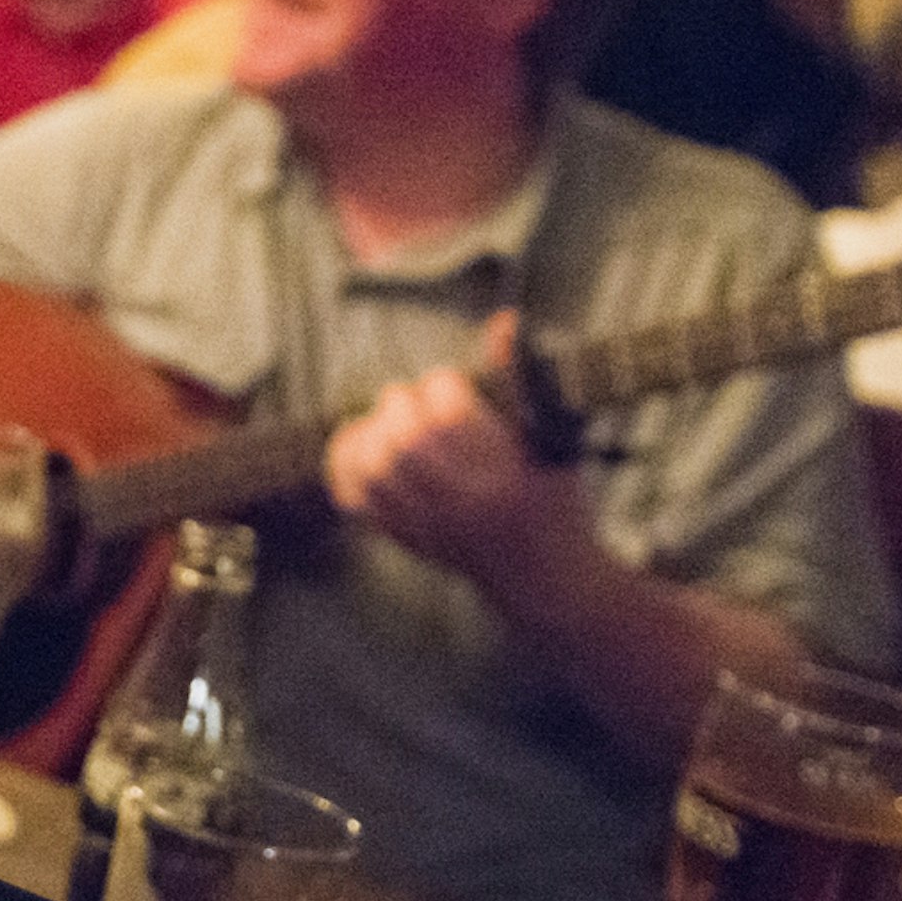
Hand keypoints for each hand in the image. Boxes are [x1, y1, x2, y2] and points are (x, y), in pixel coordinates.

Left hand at [322, 311, 589, 592]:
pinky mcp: (406, 539)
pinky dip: (346, 468)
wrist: (547, 578)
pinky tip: (358, 448)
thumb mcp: (553, 438)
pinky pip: (355, 500)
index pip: (450, 409)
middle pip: (403, 436)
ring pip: (373, 468)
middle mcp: (463, 500)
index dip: (445, 386)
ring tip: (388, 424)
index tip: (454, 386)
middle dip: (403, 405)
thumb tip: (503, 321)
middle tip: (418, 404)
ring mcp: (430, 524)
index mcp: (505, 470)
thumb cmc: (556, 499)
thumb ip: (521, 379)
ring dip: (371, 433)